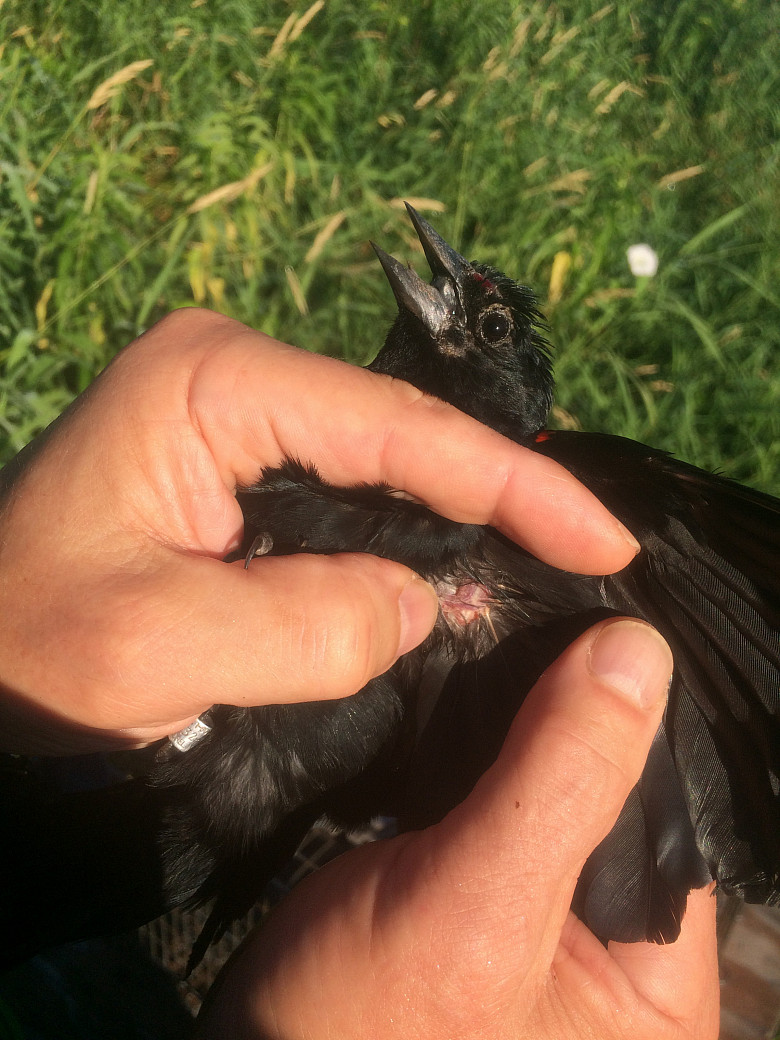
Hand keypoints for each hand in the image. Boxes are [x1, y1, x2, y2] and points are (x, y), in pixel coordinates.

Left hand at [0, 308, 637, 752]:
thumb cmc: (22, 644)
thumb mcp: (157, 647)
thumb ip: (306, 626)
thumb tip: (424, 603)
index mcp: (213, 380)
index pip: (395, 426)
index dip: (511, 482)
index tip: (601, 536)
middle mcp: (234, 374)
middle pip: (401, 433)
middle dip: (496, 493)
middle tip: (588, 553)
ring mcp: (236, 414)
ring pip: (381, 466)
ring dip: (456, 519)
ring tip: (545, 562)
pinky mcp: (238, 464)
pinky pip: (347, 495)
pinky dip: (404, 538)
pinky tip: (453, 570)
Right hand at [195, 618, 719, 1039]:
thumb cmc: (359, 1025)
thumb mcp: (472, 906)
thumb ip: (560, 781)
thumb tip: (637, 651)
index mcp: (655, 986)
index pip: (672, 814)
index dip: (631, 721)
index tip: (586, 631)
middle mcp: (620, 954)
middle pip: (616, 795)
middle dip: (571, 717)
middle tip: (527, 623)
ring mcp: (551, 920)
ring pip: (559, 786)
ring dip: (524, 723)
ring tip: (492, 645)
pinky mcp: (492, 893)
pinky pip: (508, 798)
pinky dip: (486, 748)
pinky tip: (463, 700)